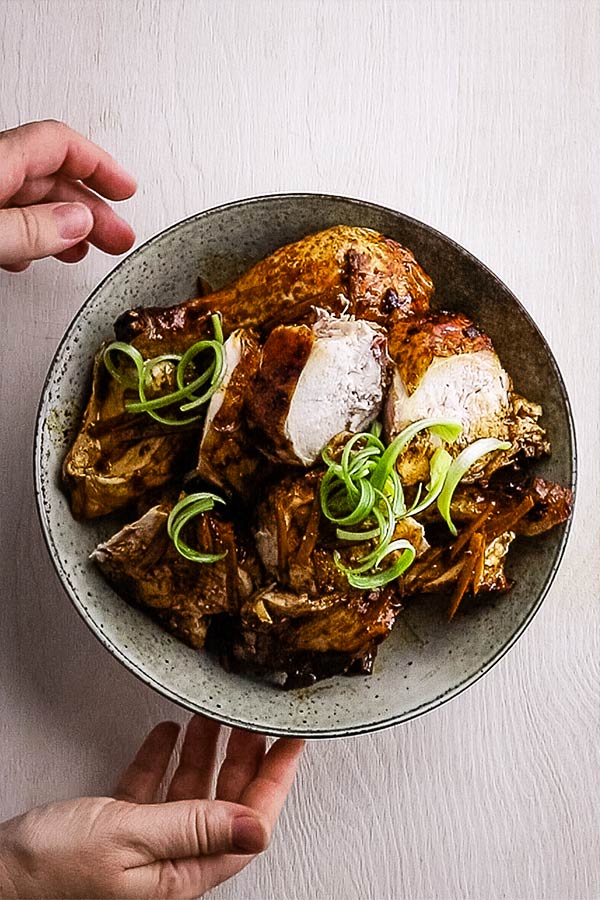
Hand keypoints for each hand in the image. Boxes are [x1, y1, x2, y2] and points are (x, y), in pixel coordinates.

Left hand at [0, 119, 135, 272]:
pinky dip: (32, 233)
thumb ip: (33, 227)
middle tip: (118, 233)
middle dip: (91, 205)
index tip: (125, 190)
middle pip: (49, 175)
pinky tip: (38, 252)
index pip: (59, 144)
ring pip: (29, 199)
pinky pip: (6, 216)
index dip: (100, 165)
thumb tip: (77, 222)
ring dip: (65, 224)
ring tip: (88, 248)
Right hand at [0, 716, 303, 898]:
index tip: (293, 739)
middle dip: (243, 755)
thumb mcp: (129, 840)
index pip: (251, 822)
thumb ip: (195, 828)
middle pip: (225, 801)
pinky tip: (168, 734)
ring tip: (213, 716)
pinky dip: (163, 758)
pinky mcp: (117, 831)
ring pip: (191, 791)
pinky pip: (153, 789)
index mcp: (184, 874)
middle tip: (252, 717)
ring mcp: (144, 846)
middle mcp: (171, 863)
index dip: (277, 777)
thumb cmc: (49, 875)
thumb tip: (258, 826)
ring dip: (204, 750)